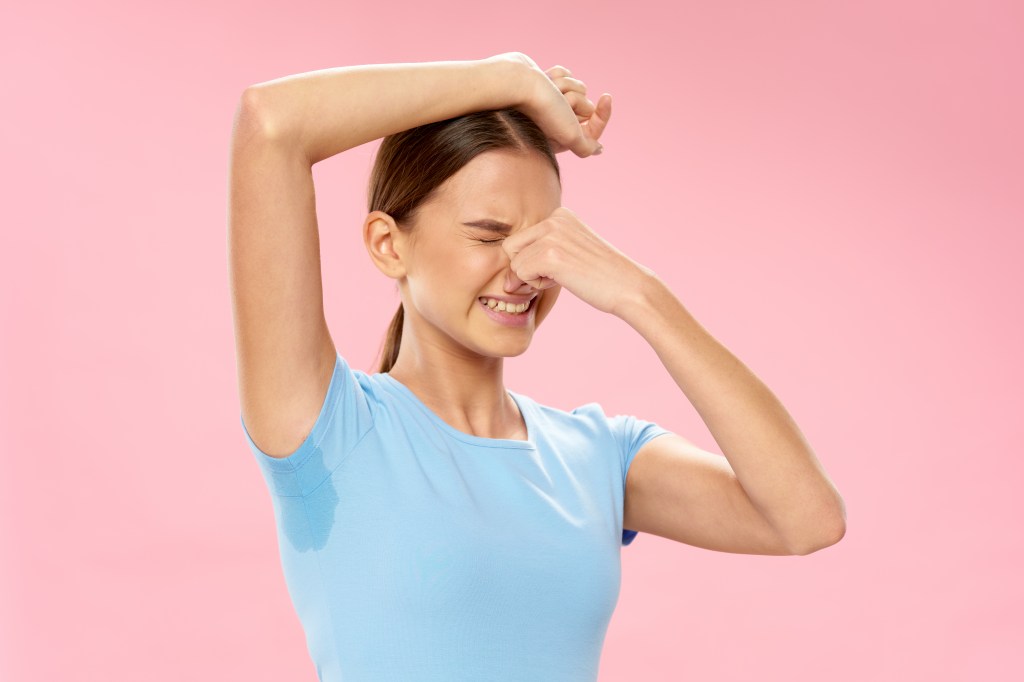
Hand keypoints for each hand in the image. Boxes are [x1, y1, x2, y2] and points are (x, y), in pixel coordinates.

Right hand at [487, 52, 610, 157]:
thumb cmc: (541, 111)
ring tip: (548, 88)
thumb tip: (600, 149)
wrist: (515, 82)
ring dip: (567, 84)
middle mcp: (555, 121)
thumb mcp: (570, 137)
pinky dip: (558, 73)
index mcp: (560, 138)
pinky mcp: (544, 82)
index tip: (607, 99)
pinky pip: (565, 73)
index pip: (593, 128)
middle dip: (576, 97)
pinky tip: (544, 76)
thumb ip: (585, 146)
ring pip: (577, 86)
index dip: (602, 115)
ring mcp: (549, 101)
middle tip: (558, 101)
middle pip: (585, 105)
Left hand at [500, 207, 651, 316]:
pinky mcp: (550, 254)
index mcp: (560, 214)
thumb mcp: (570, 256)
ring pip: (514, 263)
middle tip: (556, 275)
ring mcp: (552, 234)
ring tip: (564, 277)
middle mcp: (554, 218)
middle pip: (511, 248)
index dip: (533, 261)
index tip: (561, 267)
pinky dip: (536, 285)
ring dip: (533, 279)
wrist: (629, 287)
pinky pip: (520, 274)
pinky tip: (562, 280)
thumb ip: (539, 257)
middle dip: (526, 268)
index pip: (520, 240)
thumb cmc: (601, 278)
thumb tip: (505, 282)